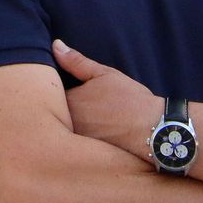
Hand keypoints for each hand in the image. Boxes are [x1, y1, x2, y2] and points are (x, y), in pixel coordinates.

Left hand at [53, 39, 157, 157]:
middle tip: (84, 109)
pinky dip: (78, 144)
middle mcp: (67, 125)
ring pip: (62, 133)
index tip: (68, 92)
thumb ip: (76, 61)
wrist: (155, 130)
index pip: (47, 95)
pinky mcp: (85, 158)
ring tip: (92, 123)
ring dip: (66, 128)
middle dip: (58, 111)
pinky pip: (73, 148)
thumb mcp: (104, 74)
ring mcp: (75, 143)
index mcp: (68, 101)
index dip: (54, 92)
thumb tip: (56, 44)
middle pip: (52, 116)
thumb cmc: (131, 100)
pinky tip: (96, 136)